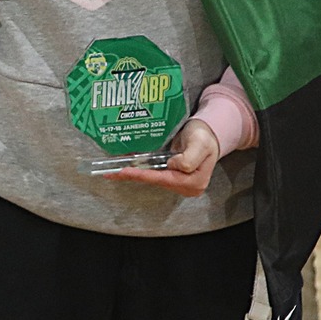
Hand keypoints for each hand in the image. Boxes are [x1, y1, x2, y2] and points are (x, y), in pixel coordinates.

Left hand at [102, 118, 220, 196]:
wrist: (208, 133)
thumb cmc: (205, 137)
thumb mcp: (200, 144)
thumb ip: (189, 158)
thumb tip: (173, 166)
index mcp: (194, 182)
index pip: (164, 179)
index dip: (143, 175)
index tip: (125, 172)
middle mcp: (186, 186)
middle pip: (156, 181)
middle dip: (134, 176)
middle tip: (111, 173)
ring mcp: (179, 182)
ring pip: (152, 178)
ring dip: (134, 174)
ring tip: (113, 171)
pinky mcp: (172, 176)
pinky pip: (153, 173)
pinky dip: (139, 170)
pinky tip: (124, 167)